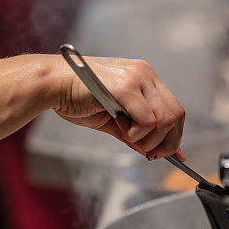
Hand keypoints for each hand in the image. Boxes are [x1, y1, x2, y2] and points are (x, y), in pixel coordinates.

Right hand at [53, 56, 185, 160]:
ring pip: (165, 119)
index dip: (174, 135)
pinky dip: (137, 134)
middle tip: (149, 154)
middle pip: (176, 114)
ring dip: (148, 139)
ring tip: (126, 135)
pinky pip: (148, 120)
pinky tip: (120, 128)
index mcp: (143, 77)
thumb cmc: (75, 98)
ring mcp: (137, 78)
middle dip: (165, 142)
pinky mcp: (126, 87)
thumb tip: (150, 151)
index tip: (168, 154)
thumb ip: (133, 133)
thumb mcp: (111, 118)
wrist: (52, 85)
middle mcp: (145, 74)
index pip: (173, 108)